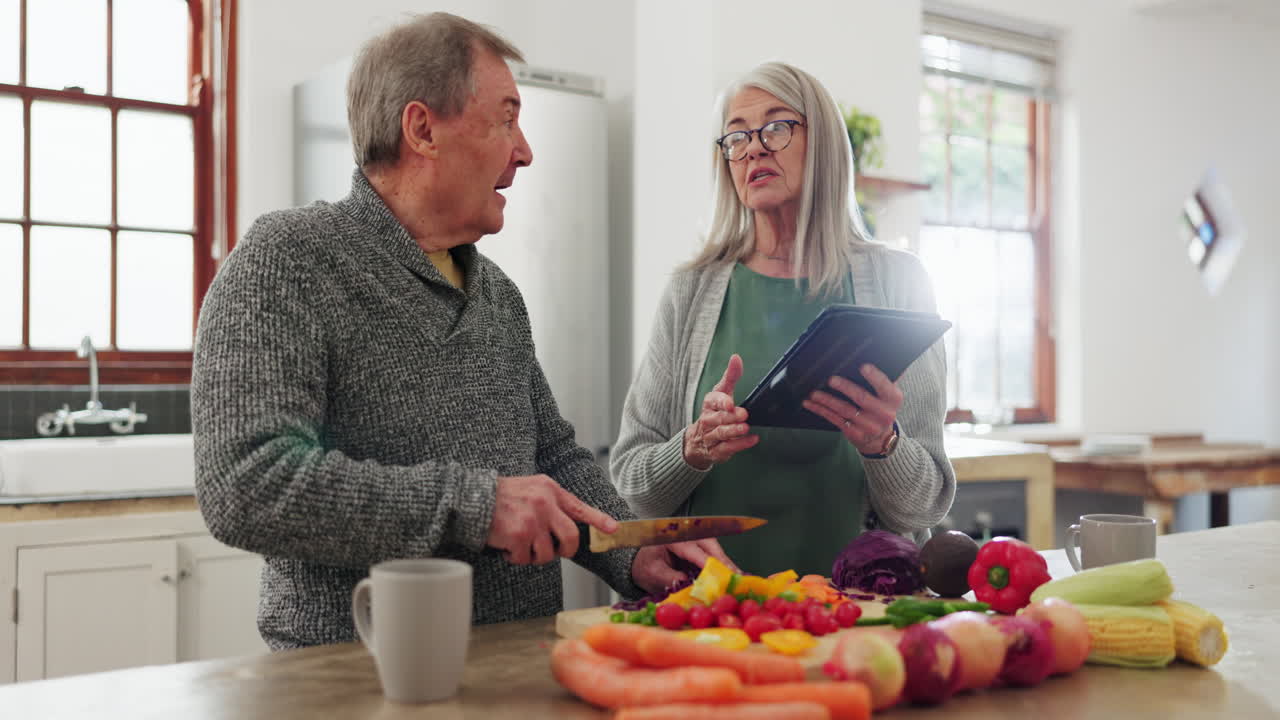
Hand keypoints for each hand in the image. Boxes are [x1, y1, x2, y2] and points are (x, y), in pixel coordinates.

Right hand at [486, 474, 617, 564]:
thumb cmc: (501, 497)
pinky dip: (516, 558)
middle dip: (565, 550)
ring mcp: (532, 519)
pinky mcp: (518, 534)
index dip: (598, 520)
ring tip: (520, 544)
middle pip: (570, 537)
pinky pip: (525, 558)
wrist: (472, 498)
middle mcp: (544, 503)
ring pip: (548, 553)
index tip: (613, 529)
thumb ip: (551, 503)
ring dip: (534, 556)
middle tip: (554, 552)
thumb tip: (568, 527)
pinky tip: (506, 546)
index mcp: (550, 490)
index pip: (580, 507)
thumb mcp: (532, 489)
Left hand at [630, 539, 741, 595]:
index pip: (692, 549)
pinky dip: (722, 562)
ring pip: (713, 546)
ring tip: (737, 577)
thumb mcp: (652, 574)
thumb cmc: (645, 565)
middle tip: (736, 576)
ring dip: (725, 561)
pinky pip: (712, 551)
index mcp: (670, 538)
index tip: (719, 574)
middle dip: (723, 560)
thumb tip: (691, 585)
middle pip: (708, 543)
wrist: (640, 559)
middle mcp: (684, 534)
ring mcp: (692, 538)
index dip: (707, 563)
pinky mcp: (698, 545)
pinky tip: (731, 573)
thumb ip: (671, 578)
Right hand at [683, 354, 758, 469]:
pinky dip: (740, 444)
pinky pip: (728, 448)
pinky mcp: (717, 451)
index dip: (721, 402)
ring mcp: (711, 437)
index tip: (730, 402)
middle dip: (730, 417)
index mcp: (708, 405)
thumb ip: (730, 376)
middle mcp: (708, 421)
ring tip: (746, 428)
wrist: (698, 441)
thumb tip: (736, 358)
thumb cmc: (714, 412)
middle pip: (718, 418)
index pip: (712, 401)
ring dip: (734, 431)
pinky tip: (752, 439)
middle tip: (744, 414)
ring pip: (721, 434)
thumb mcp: (721, 393)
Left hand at [802, 364, 903, 454]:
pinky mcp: (855, 433)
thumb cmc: (881, 408)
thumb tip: (870, 357)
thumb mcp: (887, 395)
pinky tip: (811, 404)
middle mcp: (884, 414)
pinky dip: (821, 410)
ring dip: (827, 400)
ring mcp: (869, 425)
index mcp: (893, 399)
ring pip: (844, 409)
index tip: (863, 366)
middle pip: (862, 398)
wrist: (880, 437)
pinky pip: (835, 419)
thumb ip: (882, 381)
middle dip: (845, 387)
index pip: (885, 386)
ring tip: (815, 393)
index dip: (874, 376)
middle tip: (831, 380)